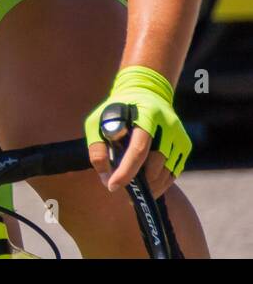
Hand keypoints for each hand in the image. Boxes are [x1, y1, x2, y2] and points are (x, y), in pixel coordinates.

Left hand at [85, 65, 191, 196]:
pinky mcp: (185, 144)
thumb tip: (105, 178)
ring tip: (134, 190)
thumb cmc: (116, 110)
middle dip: (138, 180)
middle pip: (154, 163)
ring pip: (166, 171)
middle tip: (122, 188)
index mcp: (146, 115)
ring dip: (150, 186)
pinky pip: (174, 172)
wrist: (146, 92)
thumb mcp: (98, 121)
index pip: (138, 148)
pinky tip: (148, 186)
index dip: (126, 170)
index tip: (112, 186)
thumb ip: (97, 147)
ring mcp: (179, 135)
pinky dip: (161, 183)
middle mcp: (168, 124)